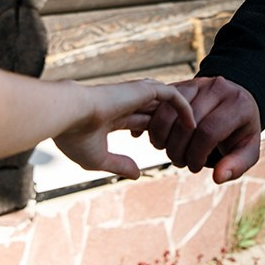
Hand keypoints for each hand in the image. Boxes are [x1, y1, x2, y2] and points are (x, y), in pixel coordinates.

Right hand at [52, 80, 193, 179]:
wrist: (68, 115)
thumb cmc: (74, 137)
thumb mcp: (98, 158)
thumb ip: (118, 164)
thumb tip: (137, 174)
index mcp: (110, 115)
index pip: (138, 122)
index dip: (152, 135)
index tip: (163, 152)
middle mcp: (123, 102)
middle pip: (155, 112)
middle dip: (171, 127)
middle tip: (187, 146)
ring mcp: (133, 94)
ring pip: (165, 102)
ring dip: (180, 117)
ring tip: (197, 135)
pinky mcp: (142, 90)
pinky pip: (172, 95)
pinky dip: (184, 107)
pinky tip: (194, 125)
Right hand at [148, 76, 260, 183]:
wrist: (233, 103)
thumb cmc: (239, 131)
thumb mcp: (247, 149)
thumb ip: (237, 165)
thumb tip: (218, 177)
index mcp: (238, 105)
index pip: (209, 132)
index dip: (197, 155)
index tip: (195, 167)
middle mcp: (217, 88)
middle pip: (186, 124)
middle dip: (178, 151)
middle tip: (181, 162)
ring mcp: (197, 83)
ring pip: (168, 112)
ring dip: (163, 139)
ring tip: (170, 152)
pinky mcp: (180, 84)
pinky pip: (160, 105)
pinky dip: (154, 126)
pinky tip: (161, 140)